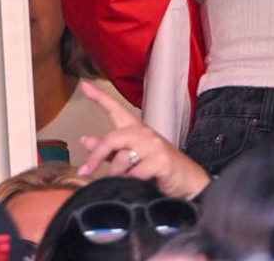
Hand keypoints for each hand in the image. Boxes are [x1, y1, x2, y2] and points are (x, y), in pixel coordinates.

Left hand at [76, 81, 210, 199]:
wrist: (188, 181)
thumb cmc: (160, 169)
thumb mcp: (132, 157)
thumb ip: (109, 149)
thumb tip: (85, 140)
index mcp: (136, 129)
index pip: (115, 109)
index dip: (99, 97)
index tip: (85, 86)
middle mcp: (144, 133)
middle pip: (112, 137)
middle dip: (96, 156)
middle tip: (85, 171)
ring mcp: (154, 145)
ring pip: (122, 157)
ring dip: (114, 175)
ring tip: (116, 185)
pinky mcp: (161, 160)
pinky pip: (136, 173)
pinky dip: (130, 182)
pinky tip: (132, 187)